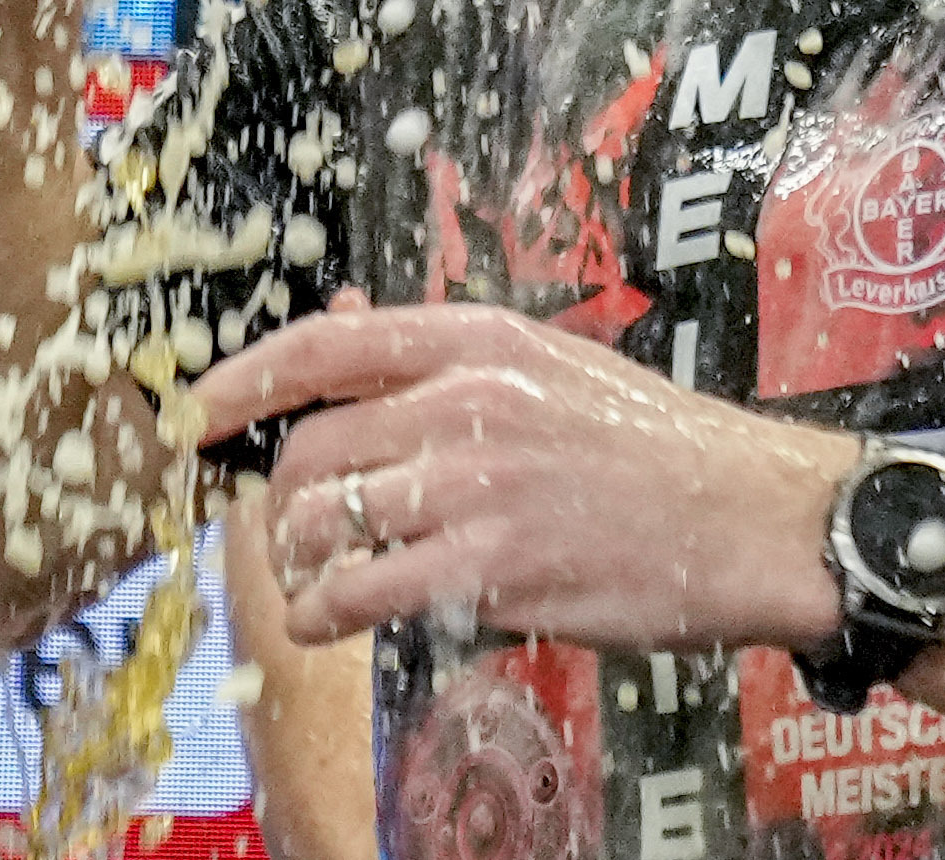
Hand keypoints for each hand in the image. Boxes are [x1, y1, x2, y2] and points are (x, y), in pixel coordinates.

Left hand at [190, 303, 850, 656]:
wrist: (749, 515)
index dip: (243, 378)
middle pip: (311, 448)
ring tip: (312, 587)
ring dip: (298, 567)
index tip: (194, 412)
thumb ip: (445, 357)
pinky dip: (327, 613)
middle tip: (288, 537)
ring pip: (325, 522)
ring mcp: (478, 484)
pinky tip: (333, 621)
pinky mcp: (494, 566)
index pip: (326, 345)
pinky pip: (364, 591)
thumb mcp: (548, 366)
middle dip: (278, 503)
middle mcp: (468, 400)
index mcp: (479, 340)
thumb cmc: (653, 447)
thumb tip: (344, 324)